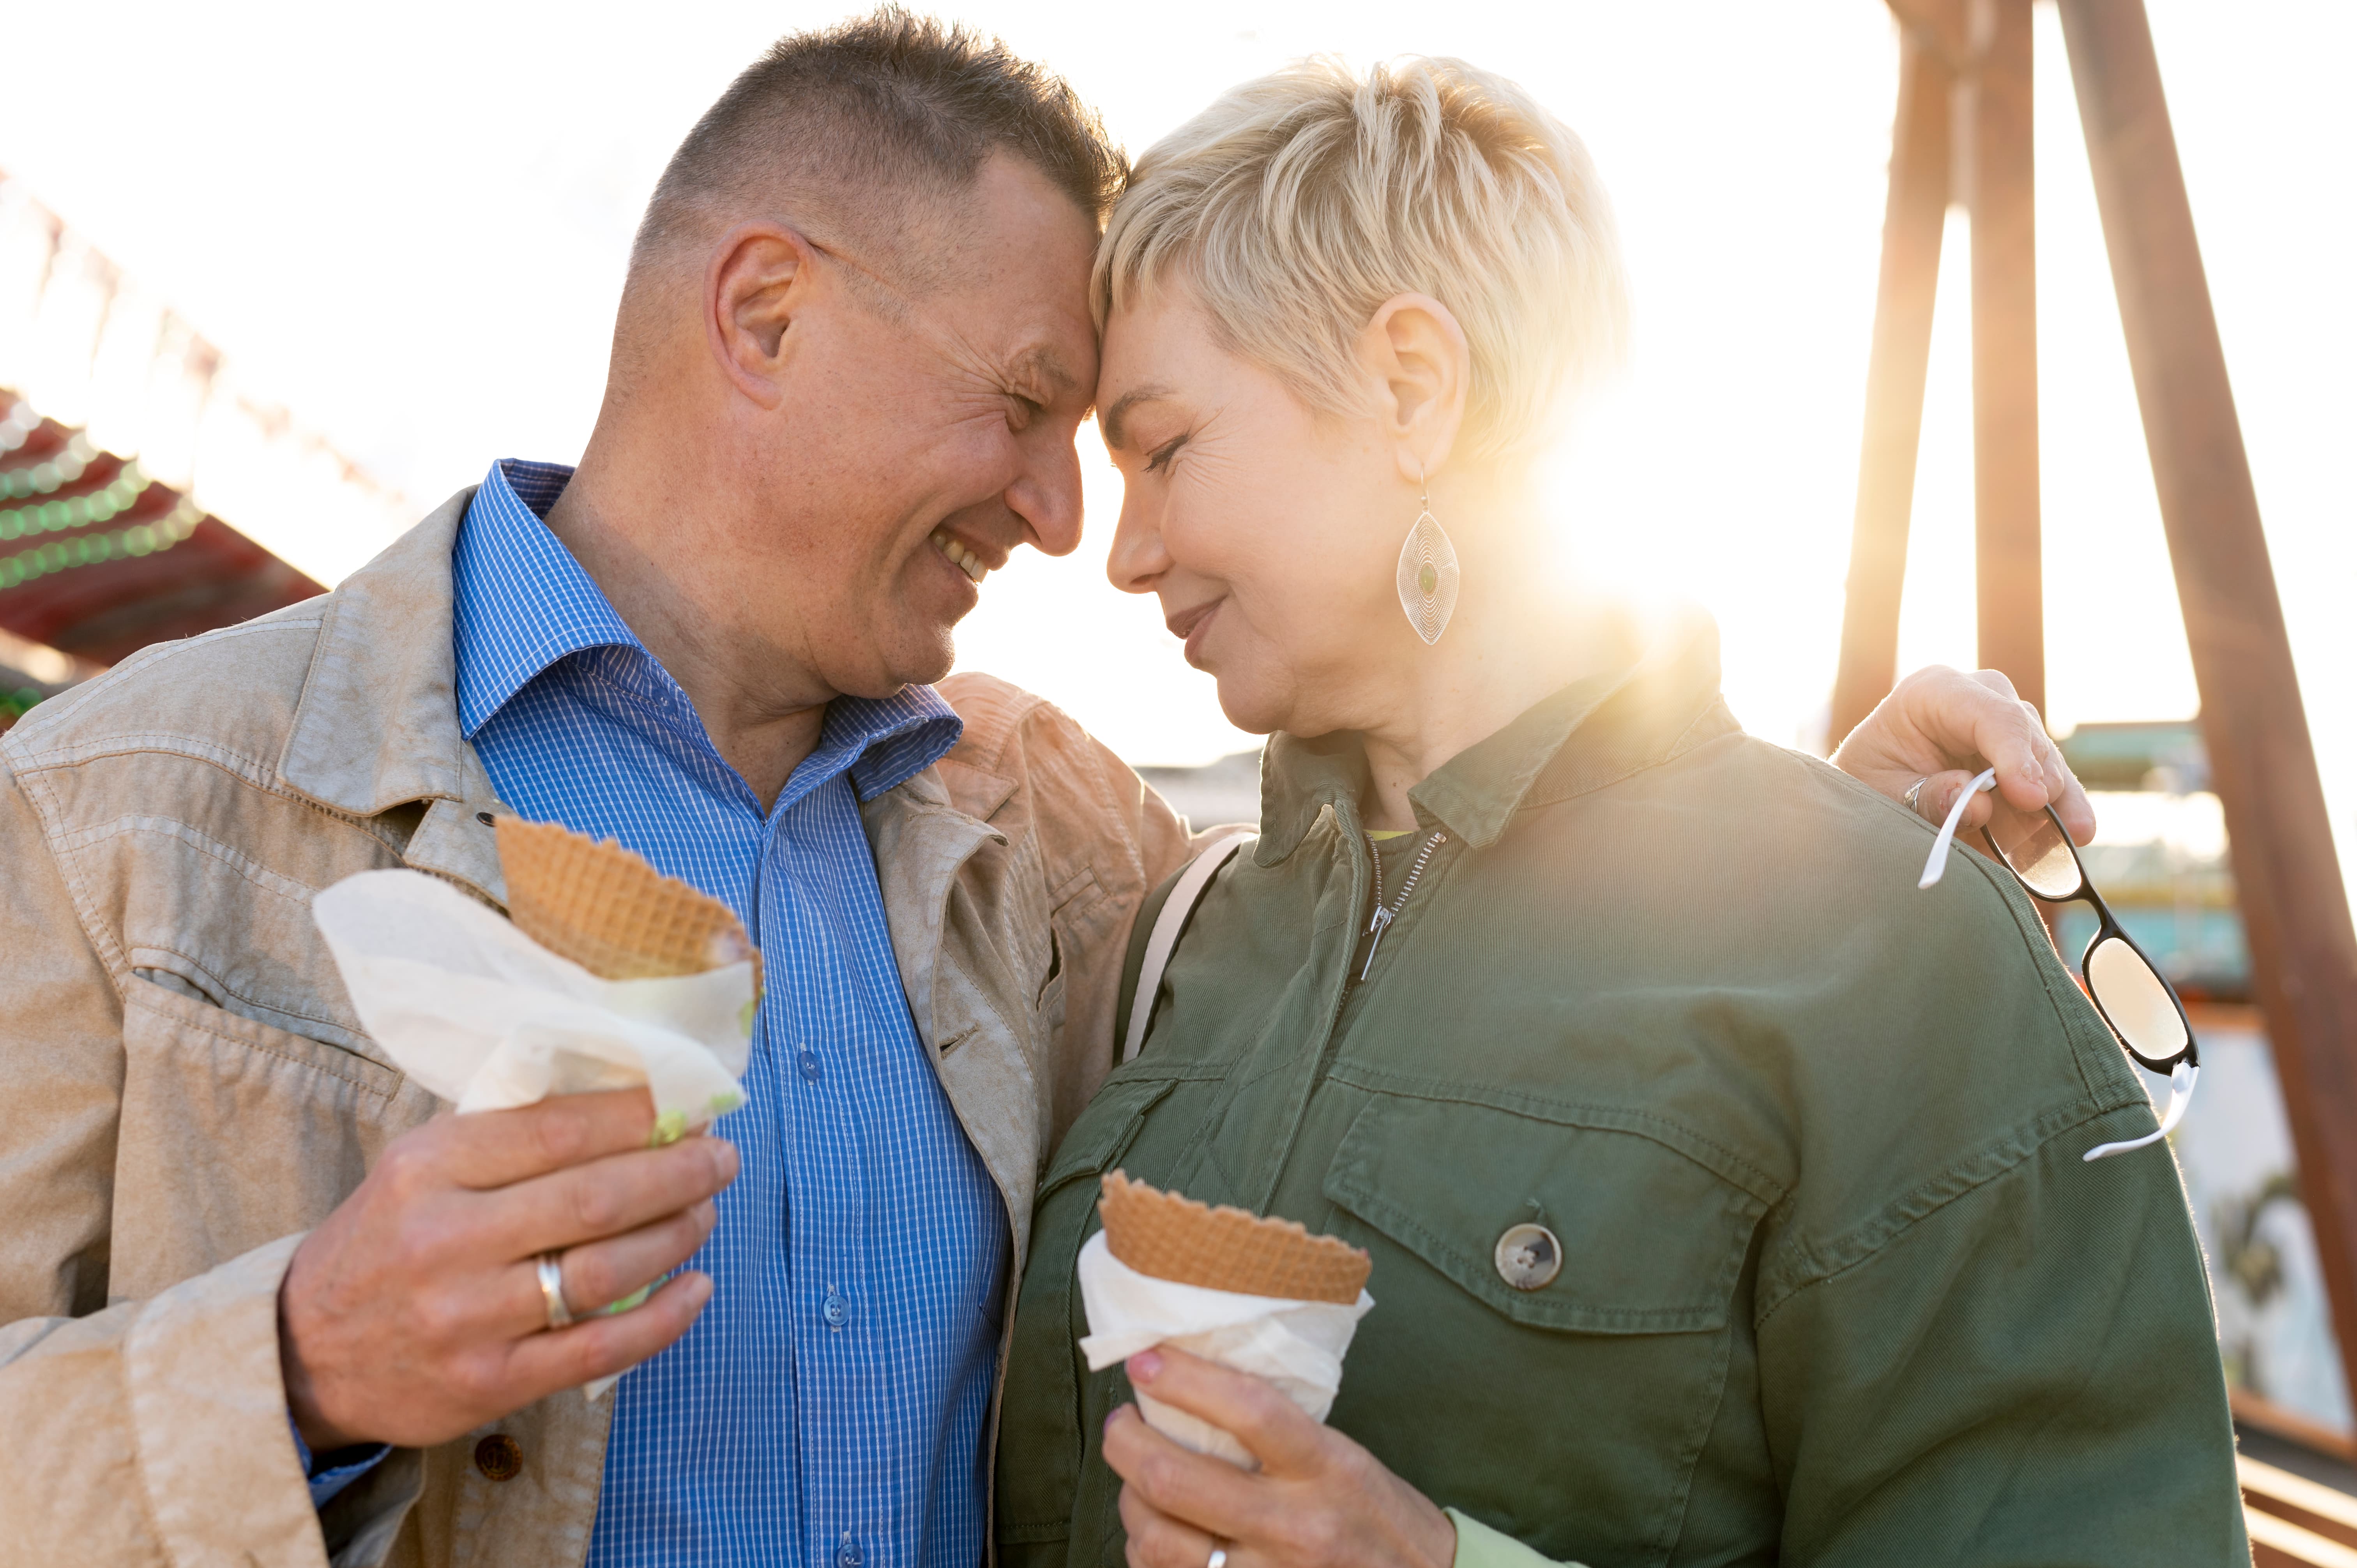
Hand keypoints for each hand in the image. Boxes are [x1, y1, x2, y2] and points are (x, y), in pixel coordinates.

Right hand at [278, 1088, 735, 1450]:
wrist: (303, 1353)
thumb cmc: (387, 1241)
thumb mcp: (423, 1167)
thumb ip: (508, 1136)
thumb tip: (629, 1104)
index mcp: (428, 1169)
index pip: (557, 1129)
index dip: (638, 1116)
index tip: (689, 1107)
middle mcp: (446, 1241)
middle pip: (594, 1199)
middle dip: (677, 1173)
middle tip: (722, 1158)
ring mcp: (468, 1319)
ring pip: (604, 1272)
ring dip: (675, 1235)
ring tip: (706, 1210)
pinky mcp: (487, 1383)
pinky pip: (598, 1350)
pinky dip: (663, 1318)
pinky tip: (698, 1288)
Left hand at [1104, 1348, 1455, 1567]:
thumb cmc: (1378, 1517)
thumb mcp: (1346, 1458)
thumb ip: (1284, 1432)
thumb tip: (1200, 1388)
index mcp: (1326, 1469)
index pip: (1249, 1411)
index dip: (1186, 1380)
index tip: (1146, 1359)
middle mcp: (1295, 1526)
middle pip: (1177, 1480)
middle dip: (1127, 1443)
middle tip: (1121, 1422)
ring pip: (1159, 1539)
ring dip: (1129, 1501)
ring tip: (1134, 1478)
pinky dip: (1145, 1551)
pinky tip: (1153, 1531)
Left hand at [1831, 666, 2095, 845]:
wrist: (1869, 782)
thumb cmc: (1869, 780)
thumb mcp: (1880, 791)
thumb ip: (1927, 798)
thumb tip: (1979, 805)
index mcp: (1933, 692)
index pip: (1988, 714)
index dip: (2014, 755)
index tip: (2029, 797)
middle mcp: (1976, 696)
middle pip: (2023, 731)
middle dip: (2038, 776)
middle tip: (2048, 820)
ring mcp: (2002, 722)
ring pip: (2044, 754)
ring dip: (2057, 798)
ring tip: (2073, 836)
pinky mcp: (2019, 752)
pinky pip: (2049, 777)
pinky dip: (2061, 807)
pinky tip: (2077, 834)